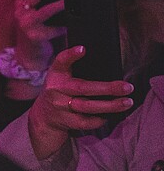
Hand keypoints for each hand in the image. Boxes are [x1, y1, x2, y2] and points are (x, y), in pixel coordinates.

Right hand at [11, 0, 65, 73]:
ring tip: (71, 1)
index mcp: (21, 5)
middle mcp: (21, 13)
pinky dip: (64, 28)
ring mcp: (26, 25)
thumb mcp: (34, 17)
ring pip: (44, 11)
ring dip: (59, 5)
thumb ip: (42, 6)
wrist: (29, 57)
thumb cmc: (35, 34)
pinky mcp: (35, 37)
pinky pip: (53, 30)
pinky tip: (71, 26)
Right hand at [24, 44, 132, 160]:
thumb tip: (108, 66)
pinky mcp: (66, 121)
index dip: (71, 55)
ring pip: (87, 107)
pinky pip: (87, 122)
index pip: (61, 62)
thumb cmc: (61, 91)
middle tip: (127, 87)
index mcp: (56, 75)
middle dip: (107, 88)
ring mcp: (60, 107)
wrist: (43, 116)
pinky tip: (113, 114)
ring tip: (127, 102)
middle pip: (82, 88)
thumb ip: (77, 69)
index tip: (83, 49)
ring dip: (110, 105)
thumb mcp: (62, 77)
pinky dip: (101, 118)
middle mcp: (56, 90)